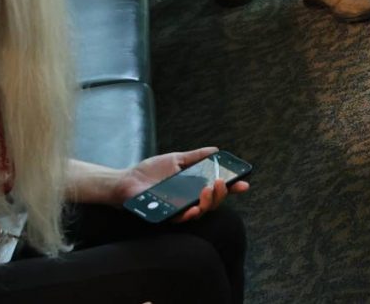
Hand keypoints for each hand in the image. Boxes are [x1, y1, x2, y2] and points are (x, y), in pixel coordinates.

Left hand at [114, 149, 247, 221]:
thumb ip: (195, 156)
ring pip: (201, 212)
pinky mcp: (165, 216)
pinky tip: (194, 208)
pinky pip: (180, 219)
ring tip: (209, 189)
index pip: (217, 190)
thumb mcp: (175, 159)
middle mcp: (189, 200)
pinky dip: (190, 214)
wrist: (125, 181)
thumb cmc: (149, 172)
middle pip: (213, 202)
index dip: (232, 188)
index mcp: (193, 187)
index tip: (244, 184)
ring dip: (209, 202)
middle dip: (222, 194)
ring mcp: (178, 209)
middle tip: (220, 182)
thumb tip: (216, 150)